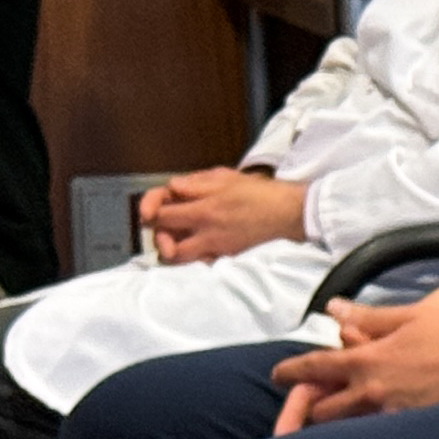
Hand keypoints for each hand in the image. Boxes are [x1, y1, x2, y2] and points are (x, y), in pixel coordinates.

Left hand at [138, 166, 312, 262]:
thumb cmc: (260, 192)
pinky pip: (201, 261)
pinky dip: (194, 256)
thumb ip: (195, 183)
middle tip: (162, 226)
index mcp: (203, 209)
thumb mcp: (225, 177)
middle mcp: (206, 233)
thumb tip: (173, 188)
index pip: (160, 214)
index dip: (149, 209)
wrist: (290, 212)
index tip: (149, 210)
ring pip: (180, 258)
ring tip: (175, 240)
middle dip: (158, 233)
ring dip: (173, 249)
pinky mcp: (228, 256)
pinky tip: (198, 246)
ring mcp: (217, 248)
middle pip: (165, 242)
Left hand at [267, 273, 438, 433]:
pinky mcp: (413, 429)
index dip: (291, 371)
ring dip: (334, 429)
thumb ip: (367, 316)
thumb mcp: (409, 316)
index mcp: (367, 360)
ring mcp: (392, 415)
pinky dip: (366, 438)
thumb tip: (333, 309)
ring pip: (347, 430)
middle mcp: (372, 392)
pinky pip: (378, 438)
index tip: (279, 375)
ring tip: (327, 432)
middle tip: (301, 412)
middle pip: (323, 410)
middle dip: (307, 411)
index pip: (315, 368)